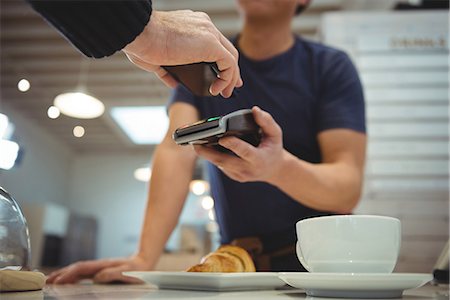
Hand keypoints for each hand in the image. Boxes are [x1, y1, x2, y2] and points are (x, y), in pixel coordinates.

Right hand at [46, 255, 149, 283]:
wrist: (143, 262)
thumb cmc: (136, 269)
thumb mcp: (127, 272)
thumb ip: (113, 274)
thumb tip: (97, 278)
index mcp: (102, 265)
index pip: (81, 269)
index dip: (69, 274)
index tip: (58, 281)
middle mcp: (98, 265)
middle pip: (76, 268)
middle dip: (61, 274)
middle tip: (47, 281)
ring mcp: (98, 268)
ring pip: (77, 270)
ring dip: (64, 274)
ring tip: (51, 280)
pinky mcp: (99, 271)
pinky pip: (82, 273)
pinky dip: (72, 276)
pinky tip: (67, 280)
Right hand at [123, 10, 242, 97]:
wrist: (140, 34)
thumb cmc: (143, 42)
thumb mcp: (158, 58)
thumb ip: (167, 70)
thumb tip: (174, 82)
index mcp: (194, 26)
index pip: (215, 44)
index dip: (220, 62)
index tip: (220, 78)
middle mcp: (204, 26)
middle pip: (226, 50)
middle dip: (231, 71)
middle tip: (229, 88)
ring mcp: (209, 33)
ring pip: (231, 57)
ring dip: (231, 78)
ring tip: (224, 93)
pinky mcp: (211, 44)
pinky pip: (228, 64)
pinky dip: (226, 79)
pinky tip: (216, 90)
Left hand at [194, 106, 284, 182]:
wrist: (274, 169)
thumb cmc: (273, 148)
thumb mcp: (275, 134)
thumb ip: (266, 121)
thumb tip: (255, 110)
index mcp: (260, 159)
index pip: (245, 152)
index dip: (234, 145)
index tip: (222, 137)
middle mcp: (248, 169)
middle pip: (225, 161)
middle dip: (209, 153)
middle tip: (195, 142)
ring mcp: (240, 175)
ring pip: (220, 164)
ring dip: (207, 154)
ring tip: (195, 142)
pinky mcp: (234, 176)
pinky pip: (221, 165)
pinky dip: (212, 156)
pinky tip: (205, 146)